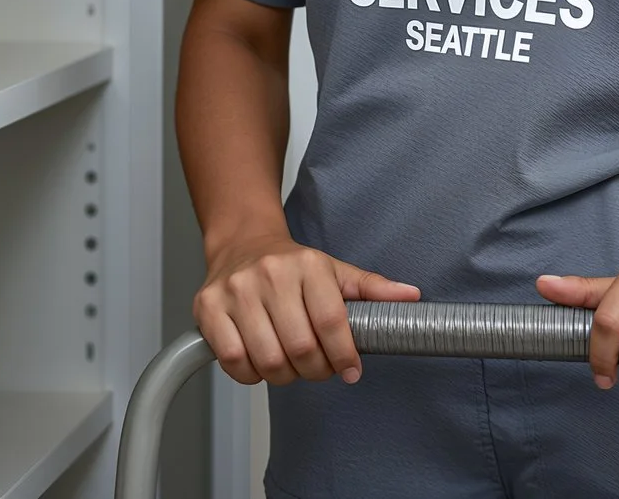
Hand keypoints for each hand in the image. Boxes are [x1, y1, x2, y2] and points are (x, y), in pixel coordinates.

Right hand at [195, 233, 419, 385]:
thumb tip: (411, 296)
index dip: (344, 355)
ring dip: (284, 375)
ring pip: (267, 359)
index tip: (350, 370)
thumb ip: (371, 288)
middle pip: (301, 347)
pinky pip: (233, 360)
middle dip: (316, 370)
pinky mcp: (207, 307)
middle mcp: (269, 274)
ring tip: (290, 365)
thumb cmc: (290, 265)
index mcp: (306, 265)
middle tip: (318, 368)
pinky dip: (250, 374)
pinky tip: (260, 362)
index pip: (332, 321)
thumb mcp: (334, 271)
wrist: (241, 243)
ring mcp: (235, 291)